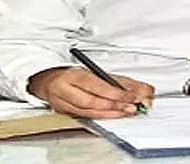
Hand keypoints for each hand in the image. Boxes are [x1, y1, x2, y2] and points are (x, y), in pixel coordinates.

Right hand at [28, 67, 154, 117]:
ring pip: (88, 111)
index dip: (115, 91)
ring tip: (126, 111)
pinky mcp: (65, 112)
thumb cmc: (74, 75)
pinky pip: (85, 116)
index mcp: (74, 75)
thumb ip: (119, 80)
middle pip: (92, 99)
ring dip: (110, 113)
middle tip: (132, 106)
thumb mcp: (96, 72)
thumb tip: (141, 88)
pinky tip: (114, 116)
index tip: (132, 95)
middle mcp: (67, 88)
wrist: (48, 81)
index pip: (97, 84)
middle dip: (114, 104)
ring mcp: (63, 102)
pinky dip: (102, 117)